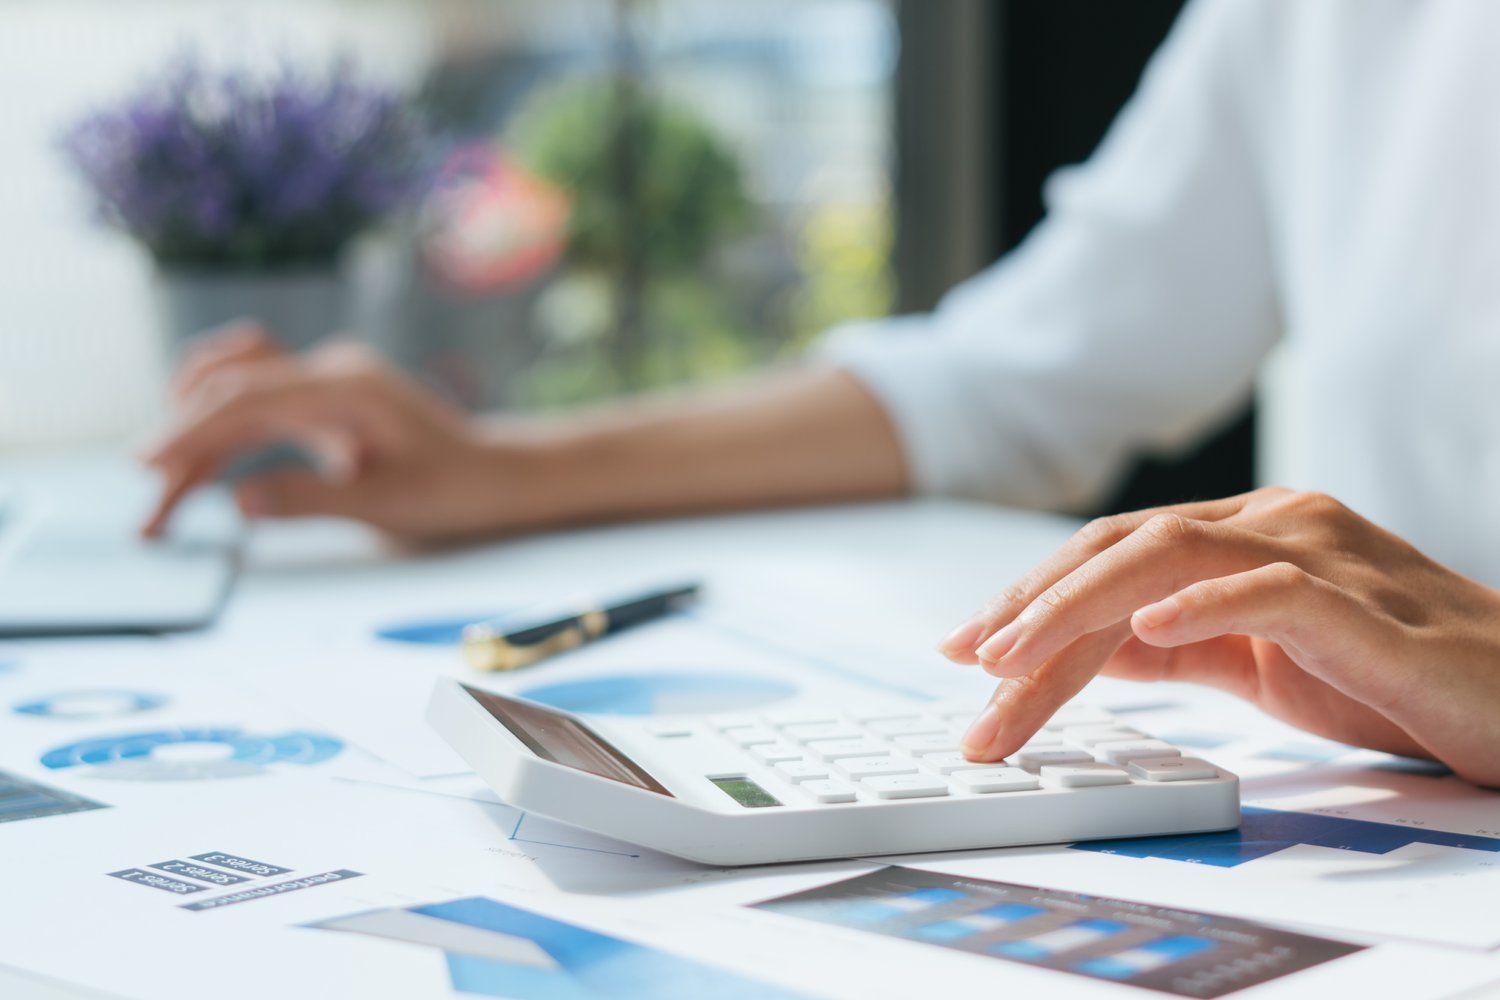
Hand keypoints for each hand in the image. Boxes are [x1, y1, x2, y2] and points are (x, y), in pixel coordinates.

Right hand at [142, 324, 541, 542]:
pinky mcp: (325, 399)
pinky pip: (259, 404)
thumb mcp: (388, 504)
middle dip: (182, 442)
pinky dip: (223, 432)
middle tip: (144, 501)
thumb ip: (313, 497)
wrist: (498, 472)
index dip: (192, 430)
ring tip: (159, 491)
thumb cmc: (454, 489)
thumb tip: (239, 497)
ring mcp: (327, 380)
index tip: (148, 464)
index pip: (249, 399)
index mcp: (347, 387)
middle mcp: (331, 371)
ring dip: (196, 436)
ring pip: (238, 395)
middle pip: (232, 393)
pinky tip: (196, 466)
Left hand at [936, 488, 1499, 785]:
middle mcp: (1276, 523)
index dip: (1031, 597)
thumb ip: (1182, 643)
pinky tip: (1145, 631)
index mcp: (1247, 534)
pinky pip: (1273, 592)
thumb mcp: (1263, 661)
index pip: (1113, 554)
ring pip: (1173, 556)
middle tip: (965, 665)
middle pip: (1123, 549)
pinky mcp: (1368, 608)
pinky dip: (1203, 606)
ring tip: (1012, 657)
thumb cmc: (1394, 679)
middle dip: (1031, 609)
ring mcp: (1324, 555)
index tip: (964, 648)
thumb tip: (1091, 649)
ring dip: (1078, 608)